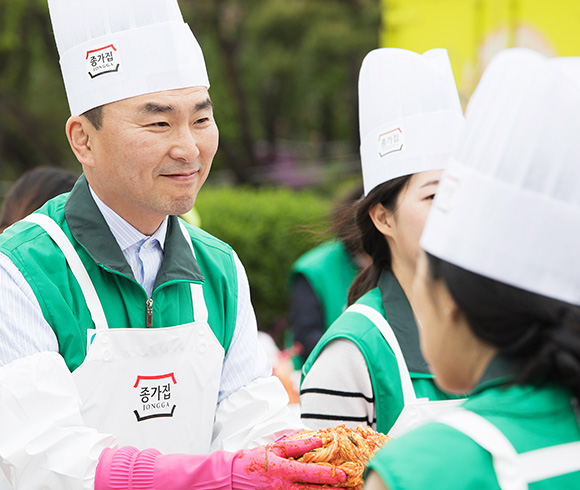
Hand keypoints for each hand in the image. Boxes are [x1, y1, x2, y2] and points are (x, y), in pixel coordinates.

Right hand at [232, 436, 346, 489]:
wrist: (236, 477)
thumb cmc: (257, 461)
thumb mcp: (277, 449)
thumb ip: (298, 446)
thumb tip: (318, 441)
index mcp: (285, 470)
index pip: (312, 474)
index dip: (330, 475)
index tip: (344, 474)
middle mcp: (285, 487)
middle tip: (349, 487)